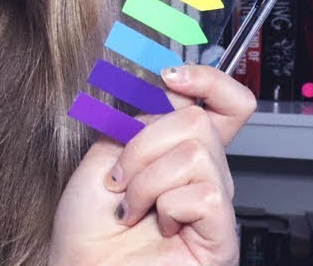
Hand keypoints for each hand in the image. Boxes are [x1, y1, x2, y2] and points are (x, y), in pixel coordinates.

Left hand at [50, 64, 257, 265]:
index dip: (208, 80)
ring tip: (131, 206)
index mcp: (180, 152)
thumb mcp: (105, 155)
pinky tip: (155, 225)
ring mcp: (215, 206)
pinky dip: (164, 206)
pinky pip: (203, 193)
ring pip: (195, 153)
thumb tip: (163, 89)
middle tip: (120, 178)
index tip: (170, 76)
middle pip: (198, 120)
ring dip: (146, 179)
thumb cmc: (88, 225)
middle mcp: (204, 175)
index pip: (224, 104)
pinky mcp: (222, 236)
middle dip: (143, 144)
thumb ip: (138, 122)